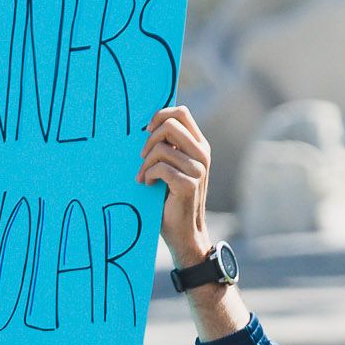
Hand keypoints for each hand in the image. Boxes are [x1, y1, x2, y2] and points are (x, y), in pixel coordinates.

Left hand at [140, 106, 214, 264]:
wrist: (185, 231)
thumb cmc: (172, 197)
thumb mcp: (173, 165)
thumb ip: (168, 146)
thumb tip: (146, 124)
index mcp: (199, 145)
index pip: (181, 113)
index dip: (160, 115)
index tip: (147, 131)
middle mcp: (202, 154)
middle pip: (170, 124)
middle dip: (150, 139)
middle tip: (142, 156)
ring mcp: (198, 169)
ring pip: (161, 148)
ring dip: (145, 163)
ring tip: (143, 176)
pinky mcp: (188, 184)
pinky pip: (160, 168)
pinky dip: (148, 175)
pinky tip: (148, 184)